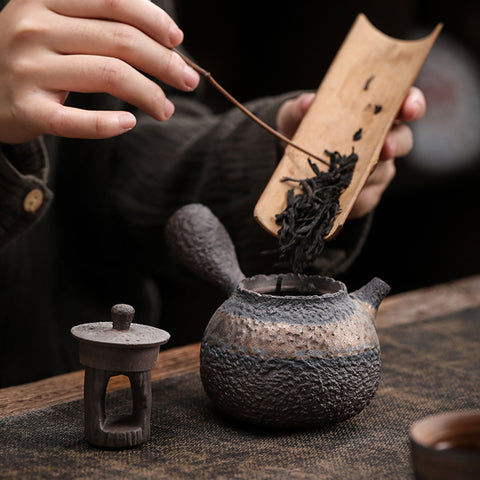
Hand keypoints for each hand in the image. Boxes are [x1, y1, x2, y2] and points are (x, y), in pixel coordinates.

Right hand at [0, 0, 199, 142]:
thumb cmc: (32, 56)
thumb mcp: (52, 21)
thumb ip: (96, 19)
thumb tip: (164, 37)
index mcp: (43, 0)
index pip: (113, 0)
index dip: (153, 20)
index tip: (178, 41)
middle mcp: (33, 28)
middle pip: (119, 40)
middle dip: (165, 62)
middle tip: (189, 81)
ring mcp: (29, 70)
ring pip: (108, 75)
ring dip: (150, 94)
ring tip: (167, 109)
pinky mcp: (28, 110)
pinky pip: (76, 121)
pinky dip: (108, 124)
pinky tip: (130, 123)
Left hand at [276, 87, 425, 218]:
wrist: (292, 164)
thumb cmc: (303, 130)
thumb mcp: (295, 116)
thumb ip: (300, 108)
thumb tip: (307, 103)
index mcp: (373, 114)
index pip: (403, 104)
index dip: (411, 104)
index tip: (409, 109)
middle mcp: (382, 140)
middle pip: (401, 141)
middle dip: (395, 144)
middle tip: (385, 148)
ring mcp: (377, 169)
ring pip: (383, 172)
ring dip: (368, 173)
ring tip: (349, 176)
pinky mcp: (366, 195)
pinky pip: (365, 198)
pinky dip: (352, 198)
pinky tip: (336, 197)